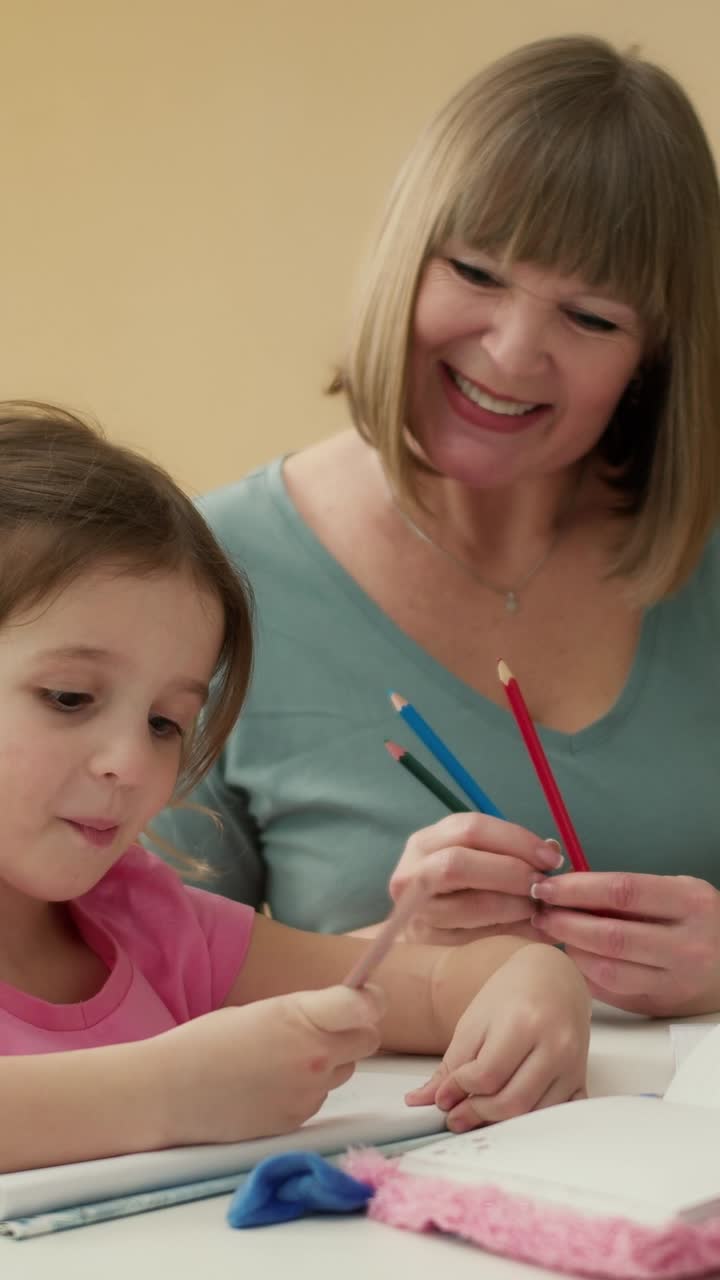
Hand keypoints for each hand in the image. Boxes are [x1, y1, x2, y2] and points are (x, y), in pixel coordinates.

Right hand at [155, 985, 382, 1145]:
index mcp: (300, 1017)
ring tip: (283, 1059)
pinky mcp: (297, 1121)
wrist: (169, 1092)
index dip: (371, 1000)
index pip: (365, 1006)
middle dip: (355, 1031)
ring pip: (344, 1070)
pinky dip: (306, 1089)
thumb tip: (342, 1013)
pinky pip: (319, 1097)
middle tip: (326, 1028)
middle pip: (368, 1040)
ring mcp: (308, 1092)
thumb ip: (307, 1013)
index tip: (366, 997)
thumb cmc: (207, 1041)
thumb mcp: (262, 1010)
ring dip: (329, 1062)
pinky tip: (270, 1084)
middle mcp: (313, 1056)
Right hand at [389, 813, 564, 944]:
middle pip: (458, 863)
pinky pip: (477, 938)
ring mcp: (415, 913)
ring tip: (537, 908)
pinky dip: (512, 931)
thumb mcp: (474, 861)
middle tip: (542, 884)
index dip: (515, 839)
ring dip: (514, 905)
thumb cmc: (454, 891)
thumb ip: (509, 853)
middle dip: (511, 871)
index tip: (551, 856)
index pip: (470, 828)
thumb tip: (552, 850)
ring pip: (470, 904)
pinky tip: (532, 929)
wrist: (416, 938)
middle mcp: (411, 874)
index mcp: (425, 843)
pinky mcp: (429, 945)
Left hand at [406, 944, 589, 1129]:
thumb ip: (450, 1065)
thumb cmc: (510, 995)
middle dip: (477, 1115)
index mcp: (523, 1023)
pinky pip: (559, 1114)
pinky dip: (532, 1121)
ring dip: (501, 1123)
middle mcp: (555, 1045)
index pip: (487, 1075)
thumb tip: (420, 1101)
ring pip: (535, 1114)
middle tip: (456, 1116)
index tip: (443, 1096)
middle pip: (513, 1101)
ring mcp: (573, 1064)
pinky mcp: (581, 1078)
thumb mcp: (473, 1022)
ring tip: (478, 1115)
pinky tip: (511, 1116)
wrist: (552, 977)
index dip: (459, 1091)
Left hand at [529, 871, 719, 1015]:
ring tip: (554, 934)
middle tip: (541, 913)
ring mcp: (675, 982)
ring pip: (607, 970)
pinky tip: (572, 957)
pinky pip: (610, 992)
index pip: (622, 892)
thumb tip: (568, 887)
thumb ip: (628, 891)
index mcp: (690, 904)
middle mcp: (686, 946)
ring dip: (570, 950)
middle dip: (565, 922)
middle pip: (610, 935)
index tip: (547, 887)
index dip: (577, 889)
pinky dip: (584, 973)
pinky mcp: (660, 1006)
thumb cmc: (698, 920)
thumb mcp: (676, 891)